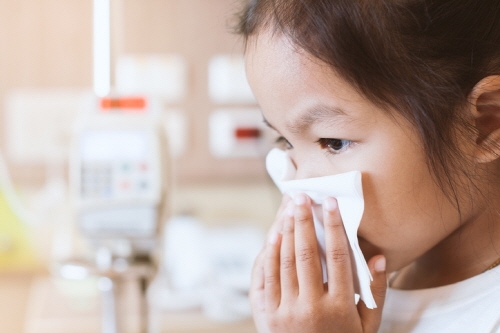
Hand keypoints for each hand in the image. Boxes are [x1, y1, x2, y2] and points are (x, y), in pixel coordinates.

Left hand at [251, 194, 387, 332]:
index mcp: (340, 308)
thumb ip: (376, 292)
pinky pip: (268, 279)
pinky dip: (270, 254)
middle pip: (307, 254)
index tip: (331, 203)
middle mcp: (312, 308)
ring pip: (285, 263)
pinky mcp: (268, 316)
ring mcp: (287, 312)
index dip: (333, 226)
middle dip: (304, 221)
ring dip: (286, 232)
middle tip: (302, 197)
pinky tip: (274, 236)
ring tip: (288, 209)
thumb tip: (378, 255)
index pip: (337, 257)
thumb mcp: (369, 325)